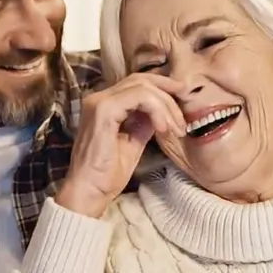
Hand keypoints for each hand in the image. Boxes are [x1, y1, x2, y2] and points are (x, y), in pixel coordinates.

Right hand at [55, 73, 186, 218]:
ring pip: (143, 87)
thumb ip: (144, 123)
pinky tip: (162, 129)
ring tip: (175, 129)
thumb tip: (162, 110)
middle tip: (183, 117)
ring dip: (166, 106)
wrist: (89, 192)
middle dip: (168, 93)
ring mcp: (100, 102)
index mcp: (105, 105)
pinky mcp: (104, 110)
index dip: (162, 88)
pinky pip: (139, 97)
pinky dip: (157, 110)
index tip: (182, 102)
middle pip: (141, 80)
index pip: (137, 84)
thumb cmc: (107, 174)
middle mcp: (99, 98)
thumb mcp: (133, 142)